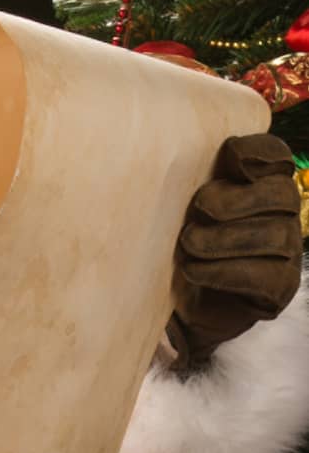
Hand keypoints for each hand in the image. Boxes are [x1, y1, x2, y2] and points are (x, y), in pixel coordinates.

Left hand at [170, 133, 302, 365]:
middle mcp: (283, 215)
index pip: (277, 157)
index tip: (230, 153)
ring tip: (187, 244)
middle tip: (198, 210)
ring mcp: (286, 252)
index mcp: (260, 185)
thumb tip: (165, 147)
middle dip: (235, 200)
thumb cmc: (175, 247)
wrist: (178, 305)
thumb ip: (184, 180)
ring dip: (223, 239)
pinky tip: (193, 270)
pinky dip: (223, 271)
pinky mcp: (278, 288)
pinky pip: (264, 275)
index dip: (259, 151)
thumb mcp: (175, 209)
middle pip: (281, 194)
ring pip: (275, 235)